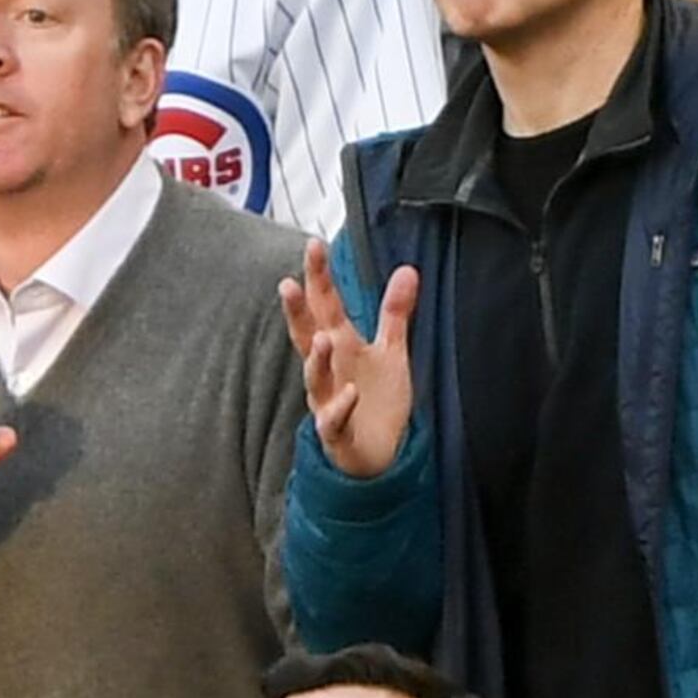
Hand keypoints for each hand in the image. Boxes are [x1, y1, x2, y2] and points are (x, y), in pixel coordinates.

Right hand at [279, 252, 417, 478]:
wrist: (377, 452)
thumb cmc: (377, 398)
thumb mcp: (391, 350)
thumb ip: (394, 312)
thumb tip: (408, 269)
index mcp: (340, 346)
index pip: (325, 306)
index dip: (319, 277)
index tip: (313, 245)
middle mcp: (328, 370)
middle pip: (307, 336)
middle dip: (297, 312)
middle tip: (289, 285)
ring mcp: (327, 400)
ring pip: (314, 378)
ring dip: (317, 359)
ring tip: (324, 338)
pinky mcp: (336, 431)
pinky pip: (333, 419)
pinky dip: (339, 407)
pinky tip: (350, 392)